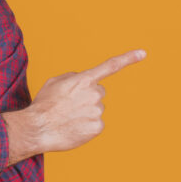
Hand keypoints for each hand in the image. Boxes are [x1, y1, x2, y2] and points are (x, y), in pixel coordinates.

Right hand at [4, 49, 146, 163]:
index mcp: (84, 80)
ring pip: (96, 109)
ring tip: (68, 117)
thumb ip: (74, 77)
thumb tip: (84, 81)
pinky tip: (74, 127)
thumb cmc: (44, 105)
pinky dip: (86, 126)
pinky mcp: (98, 127)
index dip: (128, 58)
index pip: (110, 66)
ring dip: (86, 112)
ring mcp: (97, 111)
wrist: (37, 128)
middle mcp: (95, 94)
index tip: (143, 53)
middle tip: (70, 105)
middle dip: (88, 97)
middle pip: (98, 92)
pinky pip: (96, 124)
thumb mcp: (55, 82)